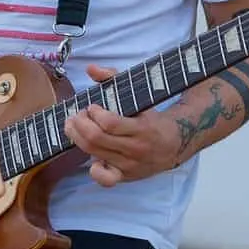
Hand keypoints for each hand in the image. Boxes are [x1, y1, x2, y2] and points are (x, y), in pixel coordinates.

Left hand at [64, 65, 179, 187]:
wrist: (174, 144)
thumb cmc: (151, 117)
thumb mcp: (138, 95)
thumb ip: (113, 78)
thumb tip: (90, 68)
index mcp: (142, 128)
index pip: (110, 124)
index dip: (95, 113)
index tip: (92, 106)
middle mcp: (135, 149)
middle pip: (97, 139)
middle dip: (80, 124)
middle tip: (76, 116)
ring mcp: (129, 165)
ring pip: (95, 154)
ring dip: (78, 138)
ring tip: (74, 127)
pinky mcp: (125, 177)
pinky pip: (105, 180)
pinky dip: (93, 169)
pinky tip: (90, 156)